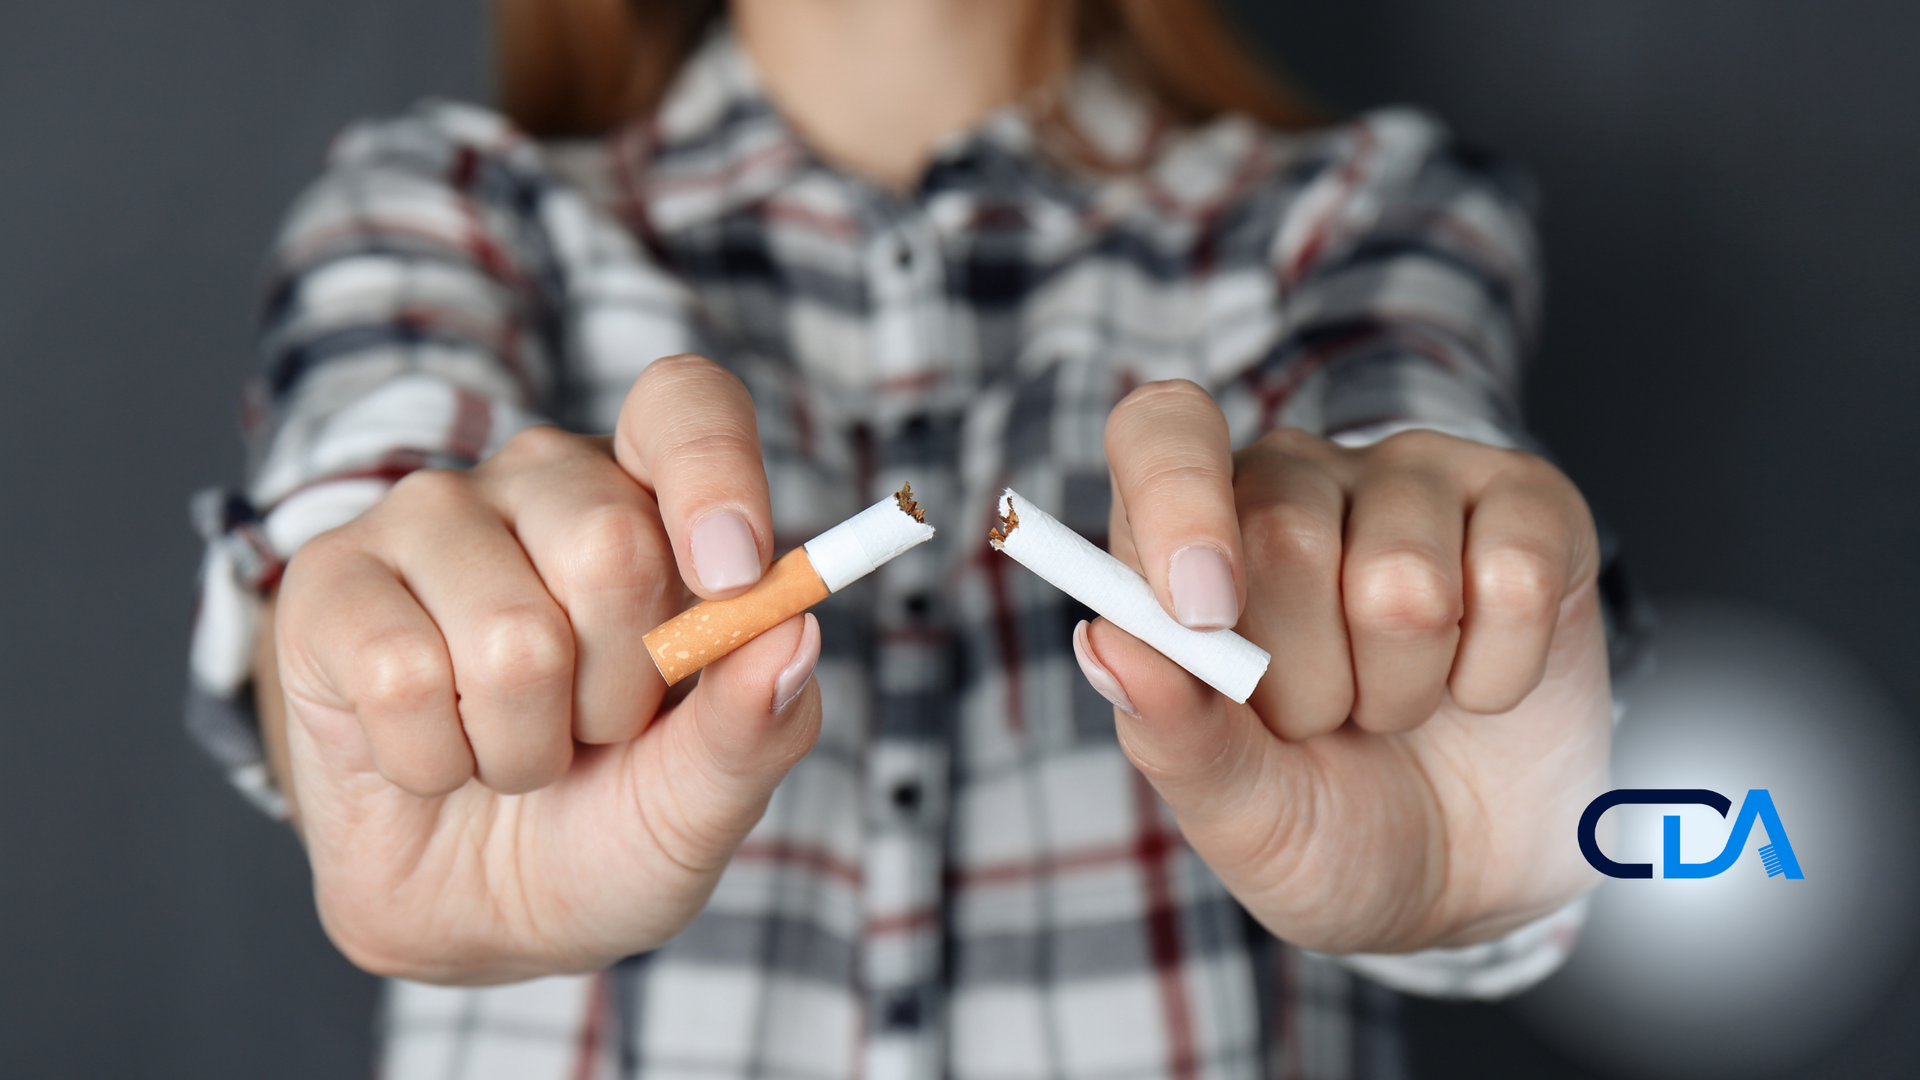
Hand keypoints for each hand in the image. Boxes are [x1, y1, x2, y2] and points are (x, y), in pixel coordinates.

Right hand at [268, 356, 822, 982]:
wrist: (478, 914)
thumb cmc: (609, 825)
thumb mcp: (705, 798)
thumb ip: (758, 721)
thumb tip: (793, 631)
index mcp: (652, 499)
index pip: (686, 408)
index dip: (715, 475)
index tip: (734, 577)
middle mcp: (541, 483)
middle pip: (613, 543)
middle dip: (621, 692)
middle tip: (596, 732)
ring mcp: (427, 521)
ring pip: (511, 636)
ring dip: (525, 747)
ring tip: (511, 751)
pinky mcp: (331, 585)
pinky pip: (403, 678)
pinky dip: (434, 763)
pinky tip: (432, 757)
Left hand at [1080, 380, 1611, 952]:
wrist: (1463, 880)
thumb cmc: (1322, 822)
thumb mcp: (1232, 810)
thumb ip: (1168, 730)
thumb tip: (1105, 645)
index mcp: (1187, 530)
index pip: (1160, 431)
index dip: (1177, 500)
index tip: (1203, 612)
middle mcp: (1297, 480)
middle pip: (1281, 530)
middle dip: (1302, 679)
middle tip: (1319, 722)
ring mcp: (1418, 481)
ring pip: (1402, 576)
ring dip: (1400, 690)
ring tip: (1395, 708)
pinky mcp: (1528, 506)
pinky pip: (1512, 579)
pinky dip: (1495, 678)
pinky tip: (1478, 689)